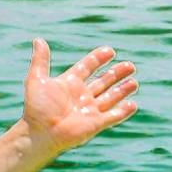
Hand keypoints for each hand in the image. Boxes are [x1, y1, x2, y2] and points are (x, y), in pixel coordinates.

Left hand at [19, 38, 138, 153]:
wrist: (40, 132)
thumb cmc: (36, 108)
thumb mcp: (37, 79)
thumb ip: (40, 60)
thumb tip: (38, 40)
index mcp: (70, 83)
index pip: (88, 67)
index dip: (98, 59)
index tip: (110, 51)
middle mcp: (82, 95)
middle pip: (103, 82)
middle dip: (116, 73)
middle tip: (130, 65)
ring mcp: (89, 110)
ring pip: (111, 97)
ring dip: (122, 90)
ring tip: (134, 82)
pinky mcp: (96, 124)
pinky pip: (113, 116)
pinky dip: (123, 111)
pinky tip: (132, 104)